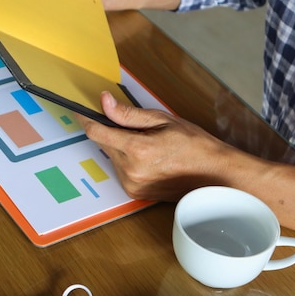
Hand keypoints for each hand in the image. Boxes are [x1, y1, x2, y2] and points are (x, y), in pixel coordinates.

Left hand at [75, 92, 231, 200]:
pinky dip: (127, 161)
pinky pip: (120, 170)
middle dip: (112, 132)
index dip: (86, 118)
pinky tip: (148, 159)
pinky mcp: (134, 192)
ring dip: (121, 147)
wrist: (214, 175)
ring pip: (112, 156)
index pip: (97, 132)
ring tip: (149, 145)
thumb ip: (129, 114)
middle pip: (105, 144)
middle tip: (135, 128)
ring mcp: (131, 184)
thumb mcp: (163, 120)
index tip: (80, 109)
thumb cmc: (194, 145)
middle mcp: (130, 170)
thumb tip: (105, 102)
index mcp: (138, 149)